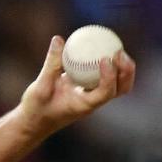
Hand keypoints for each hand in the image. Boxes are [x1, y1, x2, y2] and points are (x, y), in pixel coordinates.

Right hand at [16, 36, 135, 140]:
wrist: (34, 122)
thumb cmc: (36, 108)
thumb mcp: (40, 86)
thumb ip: (51, 63)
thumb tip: (58, 39)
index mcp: (84, 105)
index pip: (105, 93)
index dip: (110, 76)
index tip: (104, 58)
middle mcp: (94, 101)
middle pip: (121, 89)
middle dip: (126, 71)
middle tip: (118, 52)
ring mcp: (94, 96)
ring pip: (119, 83)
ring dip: (123, 68)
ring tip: (116, 49)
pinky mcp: (90, 90)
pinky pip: (106, 76)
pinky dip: (109, 64)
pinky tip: (102, 48)